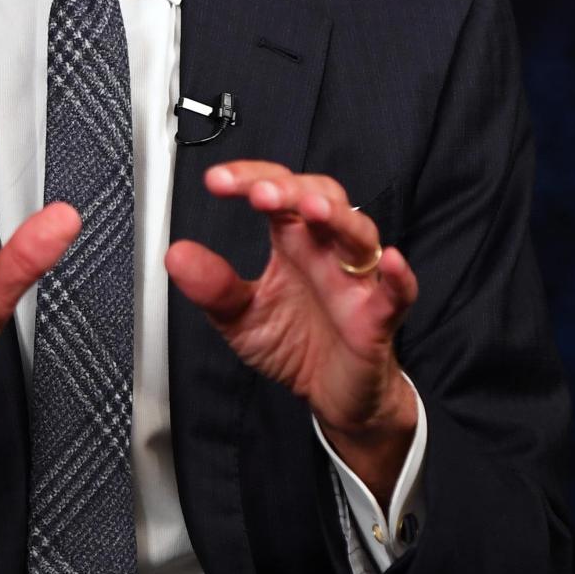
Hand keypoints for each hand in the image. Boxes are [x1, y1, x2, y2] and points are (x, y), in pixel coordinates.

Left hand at [165, 161, 418, 506]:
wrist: (333, 395)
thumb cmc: (295, 343)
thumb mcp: (241, 317)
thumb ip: (213, 287)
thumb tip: (176, 255)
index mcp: (293, 240)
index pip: (276, 191)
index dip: (251, 178)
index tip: (218, 181)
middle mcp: (326, 250)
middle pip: (321, 198)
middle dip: (292, 190)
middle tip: (261, 194)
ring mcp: (356, 280)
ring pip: (358, 234)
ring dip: (338, 218)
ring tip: (314, 210)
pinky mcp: (378, 318)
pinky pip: (396, 292)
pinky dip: (398, 276)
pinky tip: (391, 261)